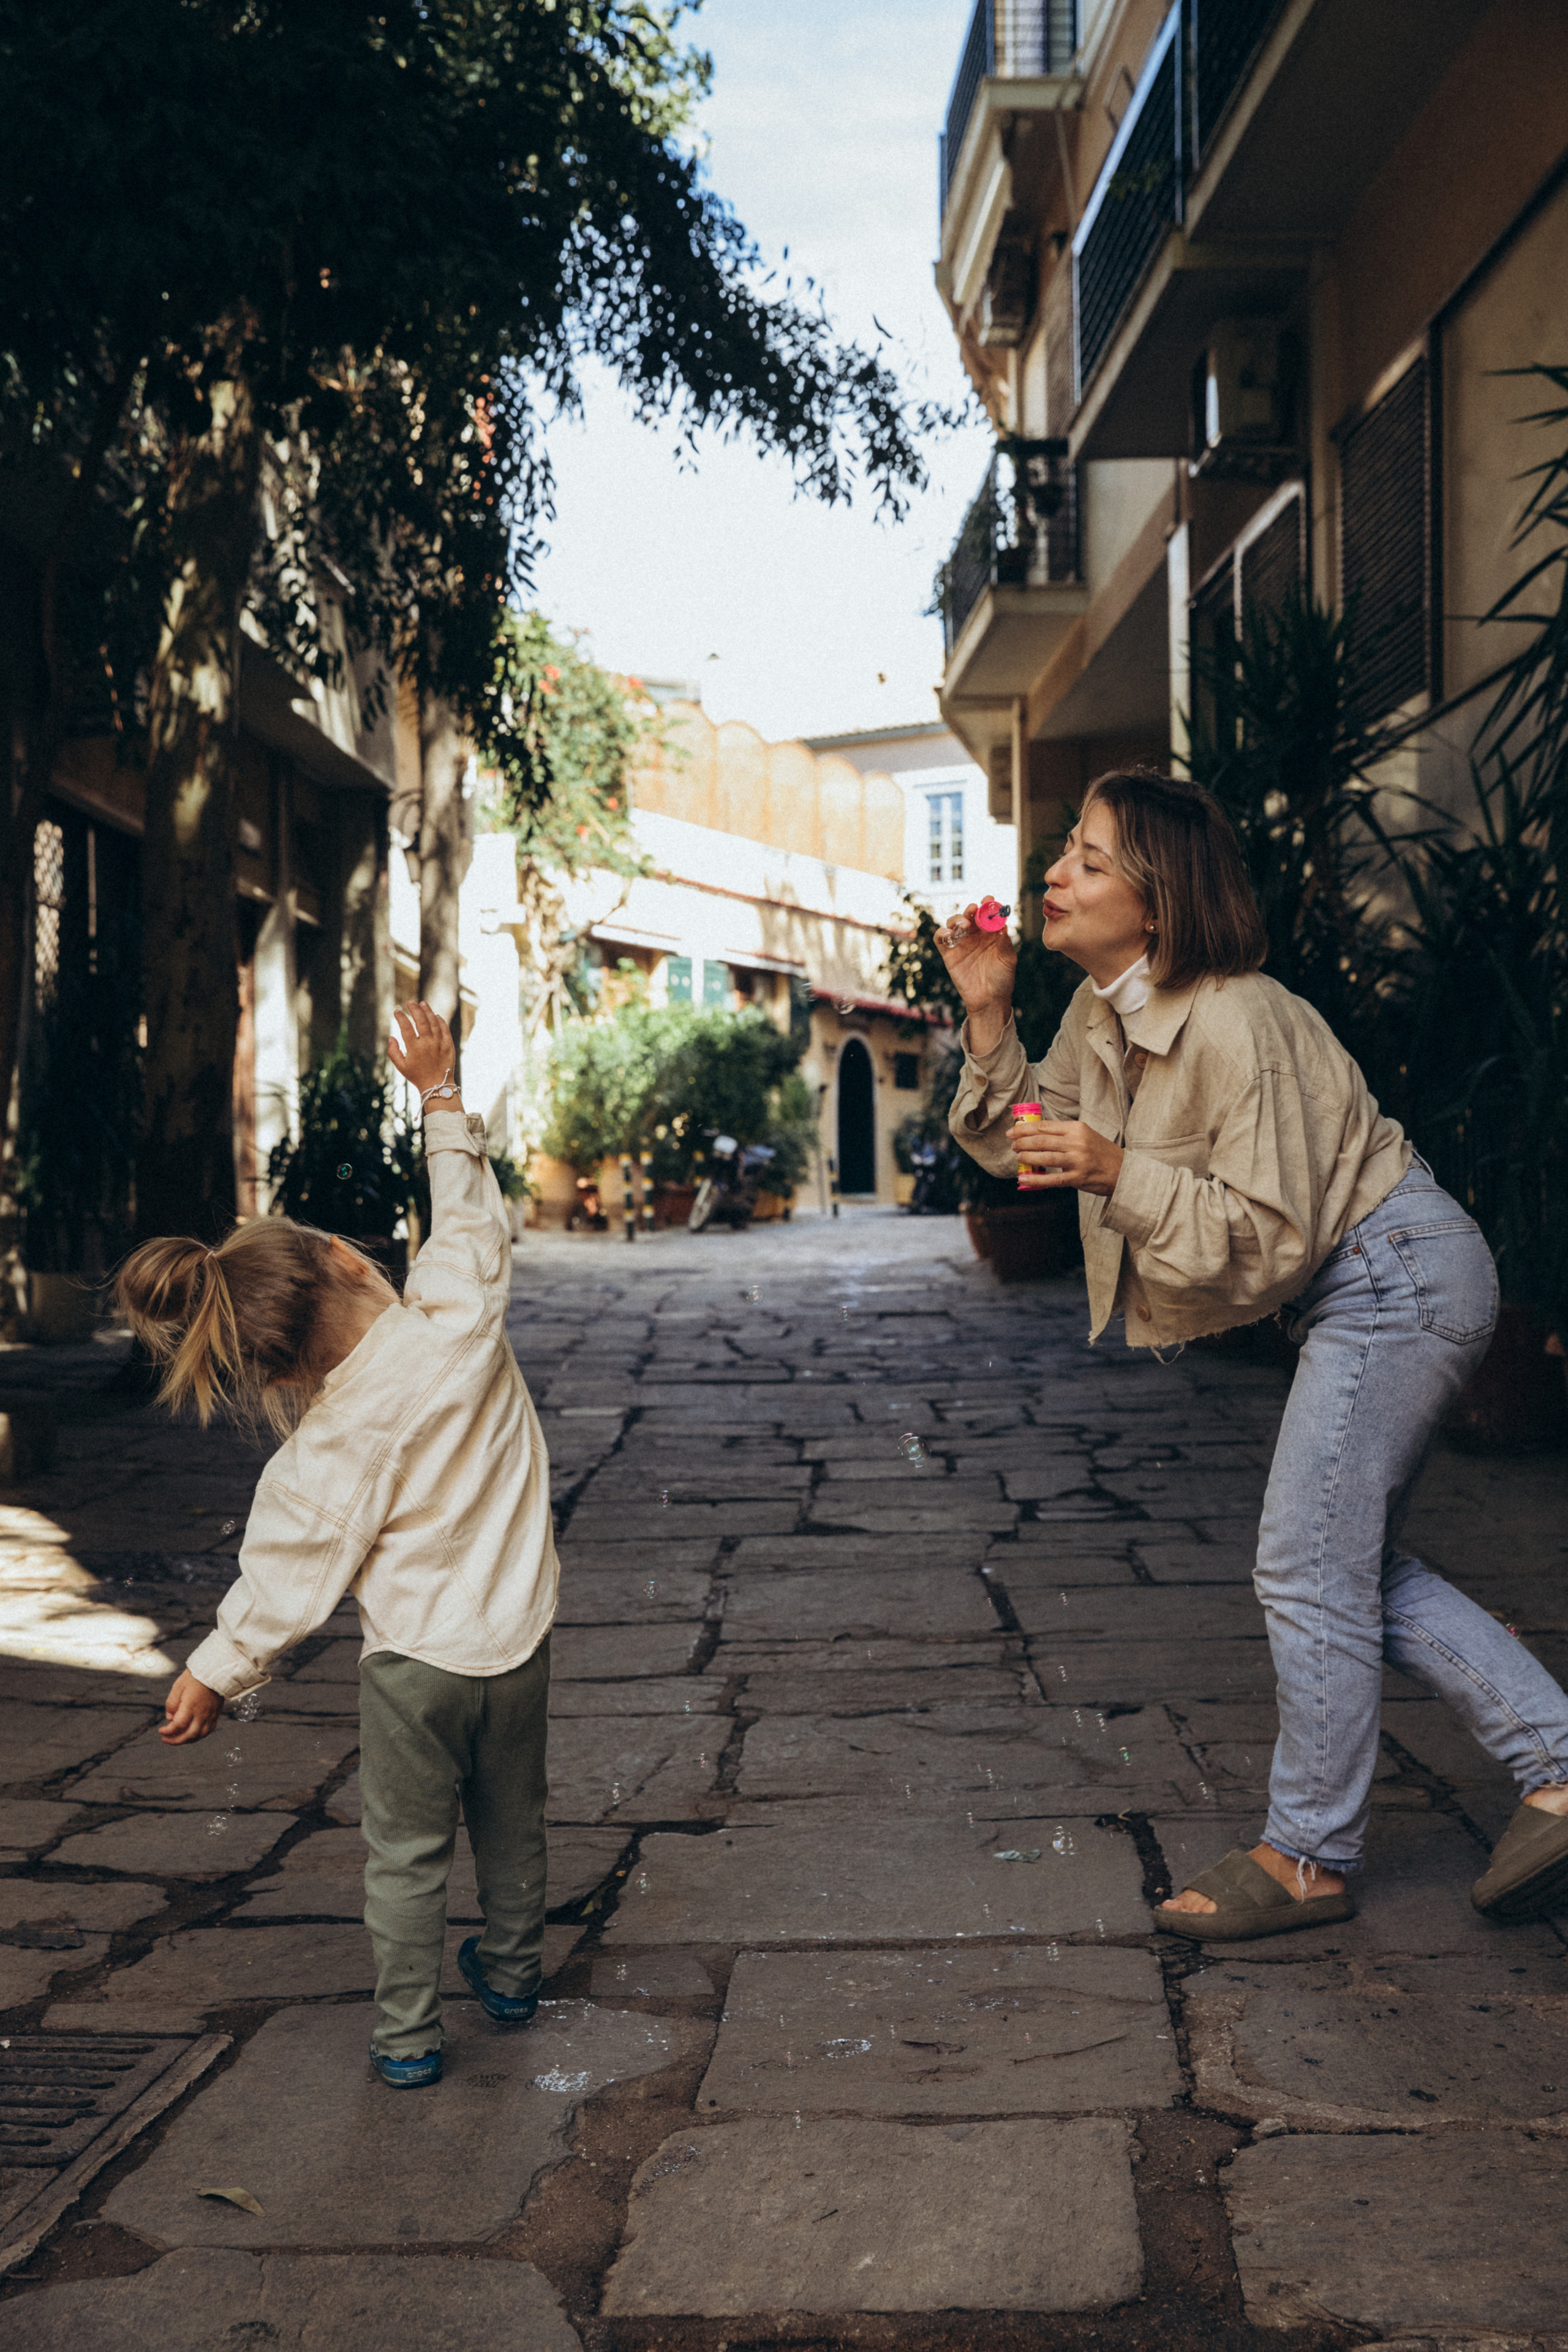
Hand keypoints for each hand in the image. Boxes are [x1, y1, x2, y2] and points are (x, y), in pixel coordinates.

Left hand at [161, 1669, 223, 1744]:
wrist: (216, 1670)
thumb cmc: (196, 1676)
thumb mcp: (178, 1686)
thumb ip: (172, 1704)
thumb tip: (170, 1718)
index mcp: (191, 1706)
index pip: (178, 1726)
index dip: (167, 1731)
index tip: (161, 1731)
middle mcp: (202, 1713)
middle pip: (189, 1735)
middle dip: (175, 1741)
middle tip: (165, 1739)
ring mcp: (210, 1715)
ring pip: (200, 1735)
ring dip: (187, 1740)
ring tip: (178, 1738)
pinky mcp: (216, 1714)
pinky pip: (209, 1730)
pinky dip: (199, 1735)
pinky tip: (192, 1733)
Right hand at [388, 1000, 461, 1108]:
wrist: (437, 1086)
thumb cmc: (417, 1076)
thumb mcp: (401, 1066)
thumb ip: (393, 1051)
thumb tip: (392, 1037)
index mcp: (414, 1048)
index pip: (406, 1027)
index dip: (400, 1017)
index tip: (397, 1011)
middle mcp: (427, 1043)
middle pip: (421, 1021)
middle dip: (414, 1009)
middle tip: (410, 1002)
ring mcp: (439, 1043)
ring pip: (433, 1022)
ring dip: (428, 1011)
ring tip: (422, 1003)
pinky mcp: (449, 1045)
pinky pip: (444, 1029)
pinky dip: (440, 1021)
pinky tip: (435, 1015)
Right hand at [934, 903, 1016, 1015]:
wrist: (989, 1000)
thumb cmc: (1002, 979)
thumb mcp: (1007, 959)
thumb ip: (1004, 942)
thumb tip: (1002, 925)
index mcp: (990, 934)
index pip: (987, 914)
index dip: (987, 905)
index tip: (989, 900)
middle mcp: (975, 936)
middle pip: (969, 915)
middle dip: (971, 909)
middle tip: (975, 909)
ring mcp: (961, 943)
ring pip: (953, 923)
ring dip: (957, 919)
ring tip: (965, 924)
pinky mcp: (948, 954)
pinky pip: (940, 939)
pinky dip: (941, 933)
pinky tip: (949, 934)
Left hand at [1008, 1117, 1123, 1198]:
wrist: (1123, 1170)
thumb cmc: (1100, 1152)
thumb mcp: (1085, 1135)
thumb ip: (1064, 1134)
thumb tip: (1035, 1135)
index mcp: (1077, 1128)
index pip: (1044, 1126)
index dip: (1025, 1129)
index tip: (1012, 1132)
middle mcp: (1077, 1142)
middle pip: (1042, 1140)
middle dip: (1022, 1143)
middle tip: (1013, 1146)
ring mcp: (1077, 1160)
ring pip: (1045, 1157)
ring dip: (1027, 1158)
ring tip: (1018, 1158)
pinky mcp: (1078, 1177)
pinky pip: (1052, 1179)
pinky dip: (1035, 1179)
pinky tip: (1023, 1179)